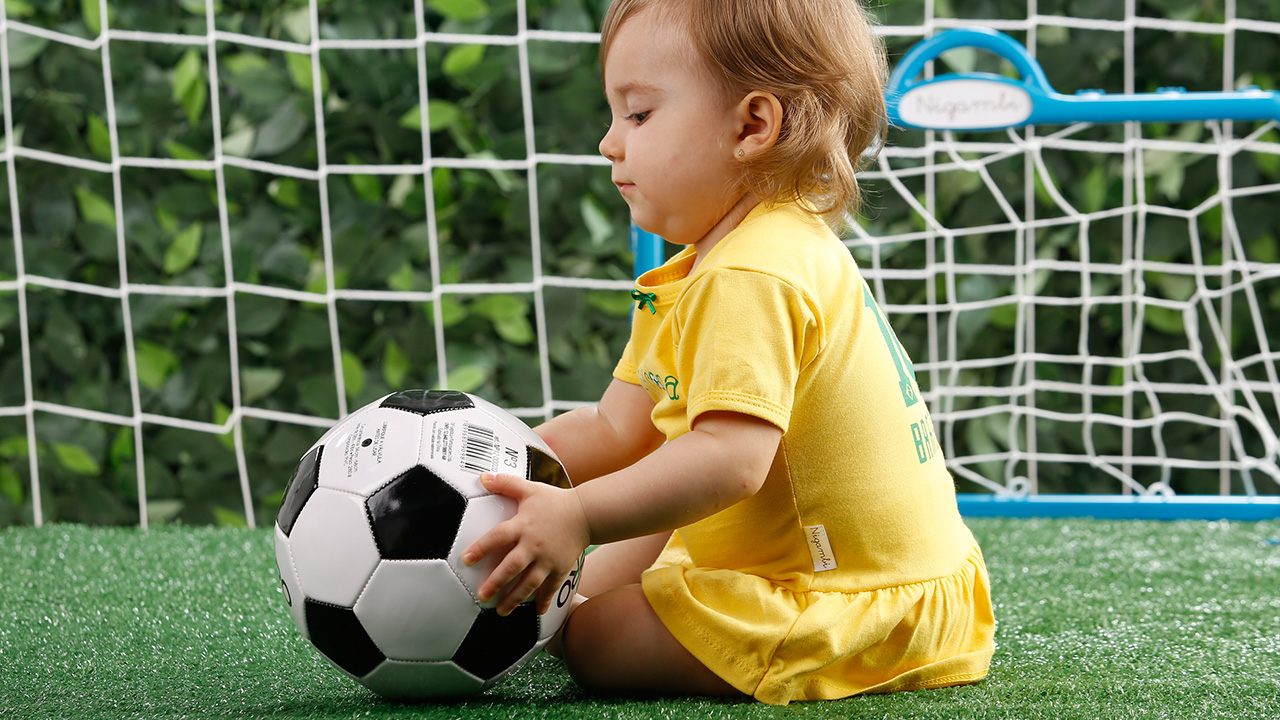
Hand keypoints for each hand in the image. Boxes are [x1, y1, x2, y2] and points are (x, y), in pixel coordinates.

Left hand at [462, 472, 590, 615]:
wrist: (586, 513)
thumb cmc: (555, 501)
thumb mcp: (530, 489)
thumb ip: (506, 483)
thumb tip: (483, 477)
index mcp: (523, 526)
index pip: (498, 537)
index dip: (481, 548)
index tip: (467, 559)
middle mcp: (534, 545)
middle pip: (512, 567)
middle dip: (496, 583)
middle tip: (482, 596)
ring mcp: (548, 559)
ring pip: (529, 583)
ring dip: (515, 598)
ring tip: (501, 611)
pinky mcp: (560, 568)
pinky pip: (550, 587)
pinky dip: (544, 601)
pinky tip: (537, 612)